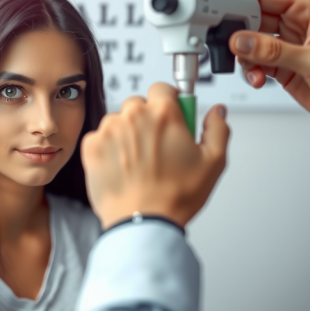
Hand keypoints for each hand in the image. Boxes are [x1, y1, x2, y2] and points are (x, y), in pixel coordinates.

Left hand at [81, 82, 229, 229]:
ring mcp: (109, 130)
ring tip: (138, 162)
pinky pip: (99, 138)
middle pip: (138, 104)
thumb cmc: (176, 196)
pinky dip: (108, 149)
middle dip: (147, 120)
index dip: (168, 102)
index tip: (170, 116)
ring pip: (118, 121)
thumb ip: (218, 129)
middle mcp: (133, 115)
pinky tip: (121, 168)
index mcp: (163, 113)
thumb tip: (217, 112)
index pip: (162, 88)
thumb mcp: (213, 162)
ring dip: (126, 134)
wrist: (143, 222)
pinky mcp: (91, 147)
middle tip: (156, 146)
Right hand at [229, 0, 309, 167]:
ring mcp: (285, 47)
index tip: (220, 13)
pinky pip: (253, 64)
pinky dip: (250, 72)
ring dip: (245, 58)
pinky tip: (259, 80)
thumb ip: (275, 51)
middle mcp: (293, 25)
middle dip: (238, 34)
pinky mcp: (280, 67)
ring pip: (249, 44)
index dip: (240, 2)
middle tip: (231, 47)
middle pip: (251, 19)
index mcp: (307, 9)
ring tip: (254, 71)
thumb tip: (242, 40)